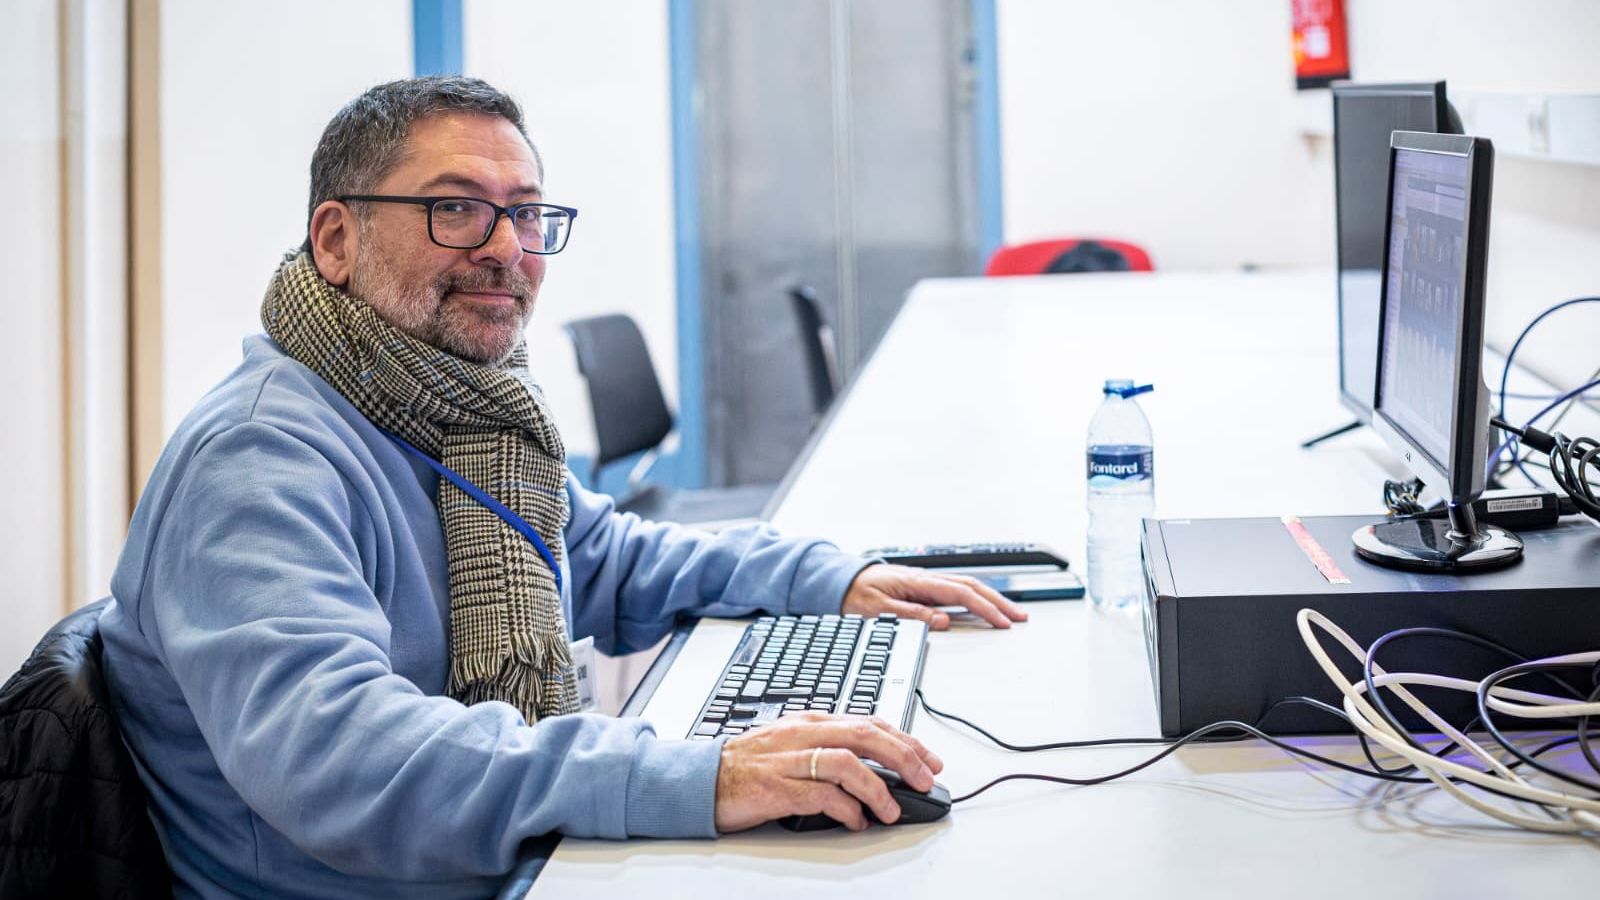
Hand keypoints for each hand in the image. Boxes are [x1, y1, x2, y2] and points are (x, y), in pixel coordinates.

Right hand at [713, 713, 943, 832]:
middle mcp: (802, 734)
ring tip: (892, 810)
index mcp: (810, 721)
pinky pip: (821, 795)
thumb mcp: (792, 744)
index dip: (905, 739)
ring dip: (878, 787)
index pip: (868, 721)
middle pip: (865, 734)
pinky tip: (857, 821)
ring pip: (847, 762)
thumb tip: (874, 768)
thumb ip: (828, 748)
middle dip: (903, 756)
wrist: (702, 778)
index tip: (929, 758)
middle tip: (926, 778)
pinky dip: (846, 809)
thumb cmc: (748, 765)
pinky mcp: (776, 787)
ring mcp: (788, 760)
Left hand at [841, 563, 1027, 629]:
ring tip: (1011, 613)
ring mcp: (928, 581)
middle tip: (1020, 617)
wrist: (843, 581)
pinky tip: (986, 606)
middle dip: (999, 602)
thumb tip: (944, 621)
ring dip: (991, 599)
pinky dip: (977, 598)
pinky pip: (958, 590)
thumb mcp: (880, 609)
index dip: (985, 608)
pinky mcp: (925, 587)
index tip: (1002, 622)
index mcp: (919, 582)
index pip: (961, 594)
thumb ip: (913, 614)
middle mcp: (927, 579)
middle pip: (972, 587)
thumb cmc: (858, 593)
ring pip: (968, 587)